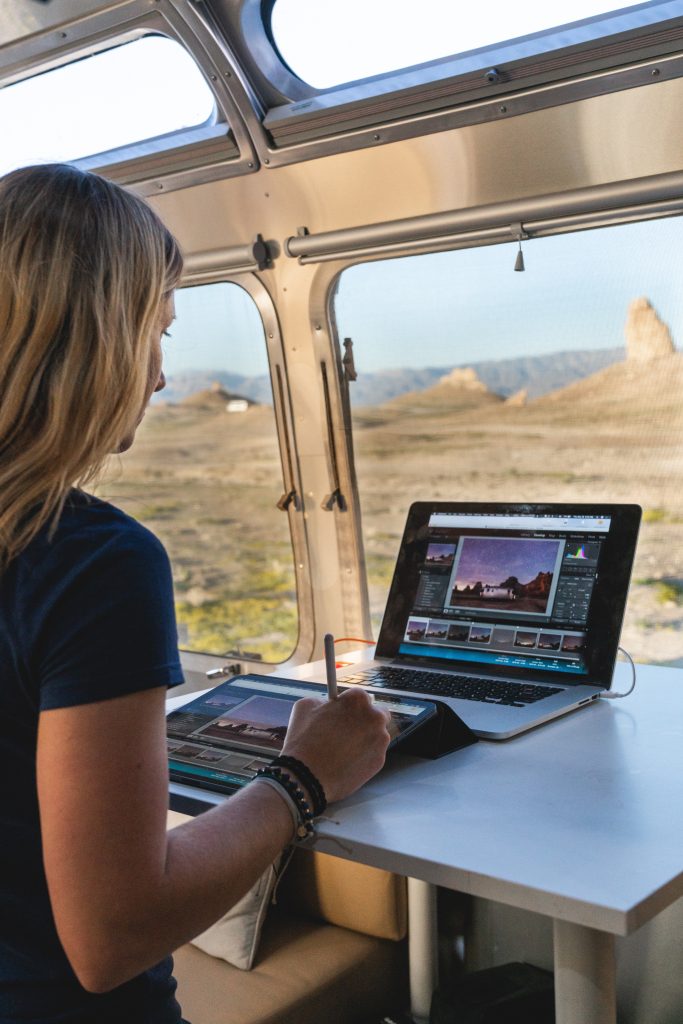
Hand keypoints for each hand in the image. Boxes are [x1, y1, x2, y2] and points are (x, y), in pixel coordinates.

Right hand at [281, 687, 390, 803]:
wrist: (307, 778)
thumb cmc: (303, 741)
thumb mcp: (305, 707)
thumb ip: (321, 701)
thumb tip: (327, 704)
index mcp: (357, 699)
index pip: (360, 696)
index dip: (350, 705)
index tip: (343, 712)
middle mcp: (375, 717)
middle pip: (377, 713)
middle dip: (366, 720)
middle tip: (349, 729)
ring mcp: (380, 740)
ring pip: (377, 735)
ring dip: (365, 739)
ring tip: (343, 750)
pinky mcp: (379, 761)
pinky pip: (373, 754)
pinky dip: (364, 757)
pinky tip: (346, 762)